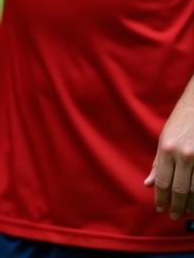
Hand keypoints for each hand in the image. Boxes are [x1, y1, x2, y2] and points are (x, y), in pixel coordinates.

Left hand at [145, 84, 193, 218]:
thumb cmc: (183, 120)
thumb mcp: (165, 136)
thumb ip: (157, 162)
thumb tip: (147, 184)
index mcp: (167, 148)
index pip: (162, 181)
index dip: (161, 198)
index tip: (160, 209)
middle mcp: (184, 155)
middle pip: (180, 190)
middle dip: (177, 206)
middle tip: (174, 216)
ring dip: (192, 205)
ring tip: (188, 212)